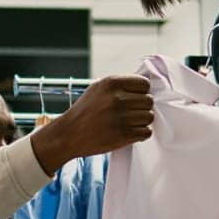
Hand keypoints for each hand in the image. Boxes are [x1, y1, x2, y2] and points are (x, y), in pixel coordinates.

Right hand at [30, 75, 154, 173]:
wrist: (69, 135)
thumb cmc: (84, 112)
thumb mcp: (97, 89)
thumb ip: (119, 86)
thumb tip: (143, 86)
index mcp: (112, 83)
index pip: (144, 84)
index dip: (141, 93)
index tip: (133, 99)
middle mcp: (117, 98)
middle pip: (149, 101)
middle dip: (142, 108)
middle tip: (130, 113)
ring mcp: (121, 117)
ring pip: (149, 117)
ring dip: (142, 122)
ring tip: (128, 124)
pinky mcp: (123, 135)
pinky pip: (146, 132)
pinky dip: (141, 134)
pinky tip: (130, 133)